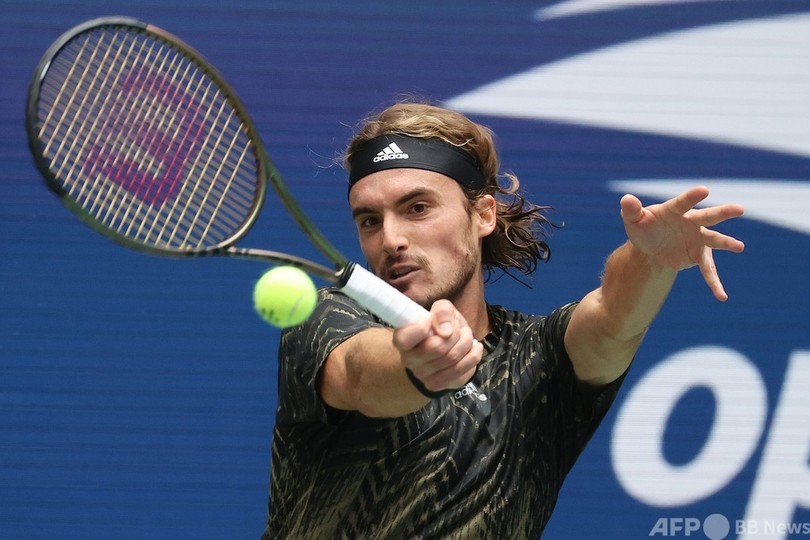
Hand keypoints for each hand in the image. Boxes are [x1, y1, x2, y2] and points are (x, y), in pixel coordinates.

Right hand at [392, 300, 481, 392]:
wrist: (446, 347)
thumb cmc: (440, 326)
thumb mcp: (441, 310)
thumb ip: (442, 311)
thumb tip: (446, 331)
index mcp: (402, 339)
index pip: (405, 339)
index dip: (422, 327)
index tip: (431, 319)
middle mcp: (408, 359)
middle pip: (437, 347)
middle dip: (456, 332)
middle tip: (458, 328)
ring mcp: (421, 374)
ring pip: (451, 357)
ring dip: (466, 342)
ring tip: (467, 336)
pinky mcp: (435, 384)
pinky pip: (461, 370)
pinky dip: (473, 356)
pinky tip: (475, 347)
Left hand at [620, 185, 744, 300]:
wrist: (650, 246)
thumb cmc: (643, 227)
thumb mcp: (633, 220)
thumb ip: (631, 210)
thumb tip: (626, 199)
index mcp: (675, 210)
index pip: (683, 203)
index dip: (692, 197)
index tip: (704, 190)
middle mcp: (691, 222)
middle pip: (708, 216)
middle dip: (723, 212)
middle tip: (739, 209)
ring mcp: (698, 239)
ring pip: (714, 240)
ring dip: (726, 243)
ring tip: (739, 246)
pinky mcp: (699, 255)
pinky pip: (708, 270)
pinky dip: (714, 283)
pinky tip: (721, 296)